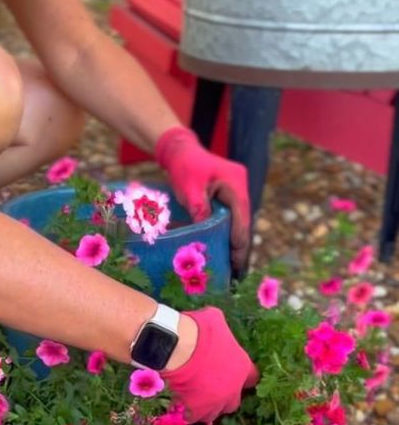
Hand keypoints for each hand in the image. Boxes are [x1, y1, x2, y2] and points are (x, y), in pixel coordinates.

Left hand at [156, 126, 249, 268]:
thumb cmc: (184, 168)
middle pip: (243, 222)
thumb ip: (200, 211)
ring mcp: (237, 190)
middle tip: (235, 272)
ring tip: (232, 266)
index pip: (241, 220)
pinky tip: (226, 249)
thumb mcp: (191, 191)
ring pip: (239, 221)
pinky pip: (232, 217)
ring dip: (235, 242)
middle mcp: (241, 187)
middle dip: (239, 247)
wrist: (180, 151)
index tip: (236, 265)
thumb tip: (206, 238)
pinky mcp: (230, 195)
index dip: (239, 244)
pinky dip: (229, 232)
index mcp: (236, 184)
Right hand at [161, 307, 258, 424]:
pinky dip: (187, 412)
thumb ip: (221, 331)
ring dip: (206, 407)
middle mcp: (232, 390)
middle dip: (224, 397)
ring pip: (213, 413)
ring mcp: (214, 403)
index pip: (252, 379)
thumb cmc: (201, 330)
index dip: (242, 377)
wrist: (179, 347)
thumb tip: (216, 328)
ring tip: (193, 397)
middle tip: (210, 387)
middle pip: (233, 402)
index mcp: (242, 368)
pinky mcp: (195, 411)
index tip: (232, 373)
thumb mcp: (216, 320)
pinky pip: (193, 418)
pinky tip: (179, 403)